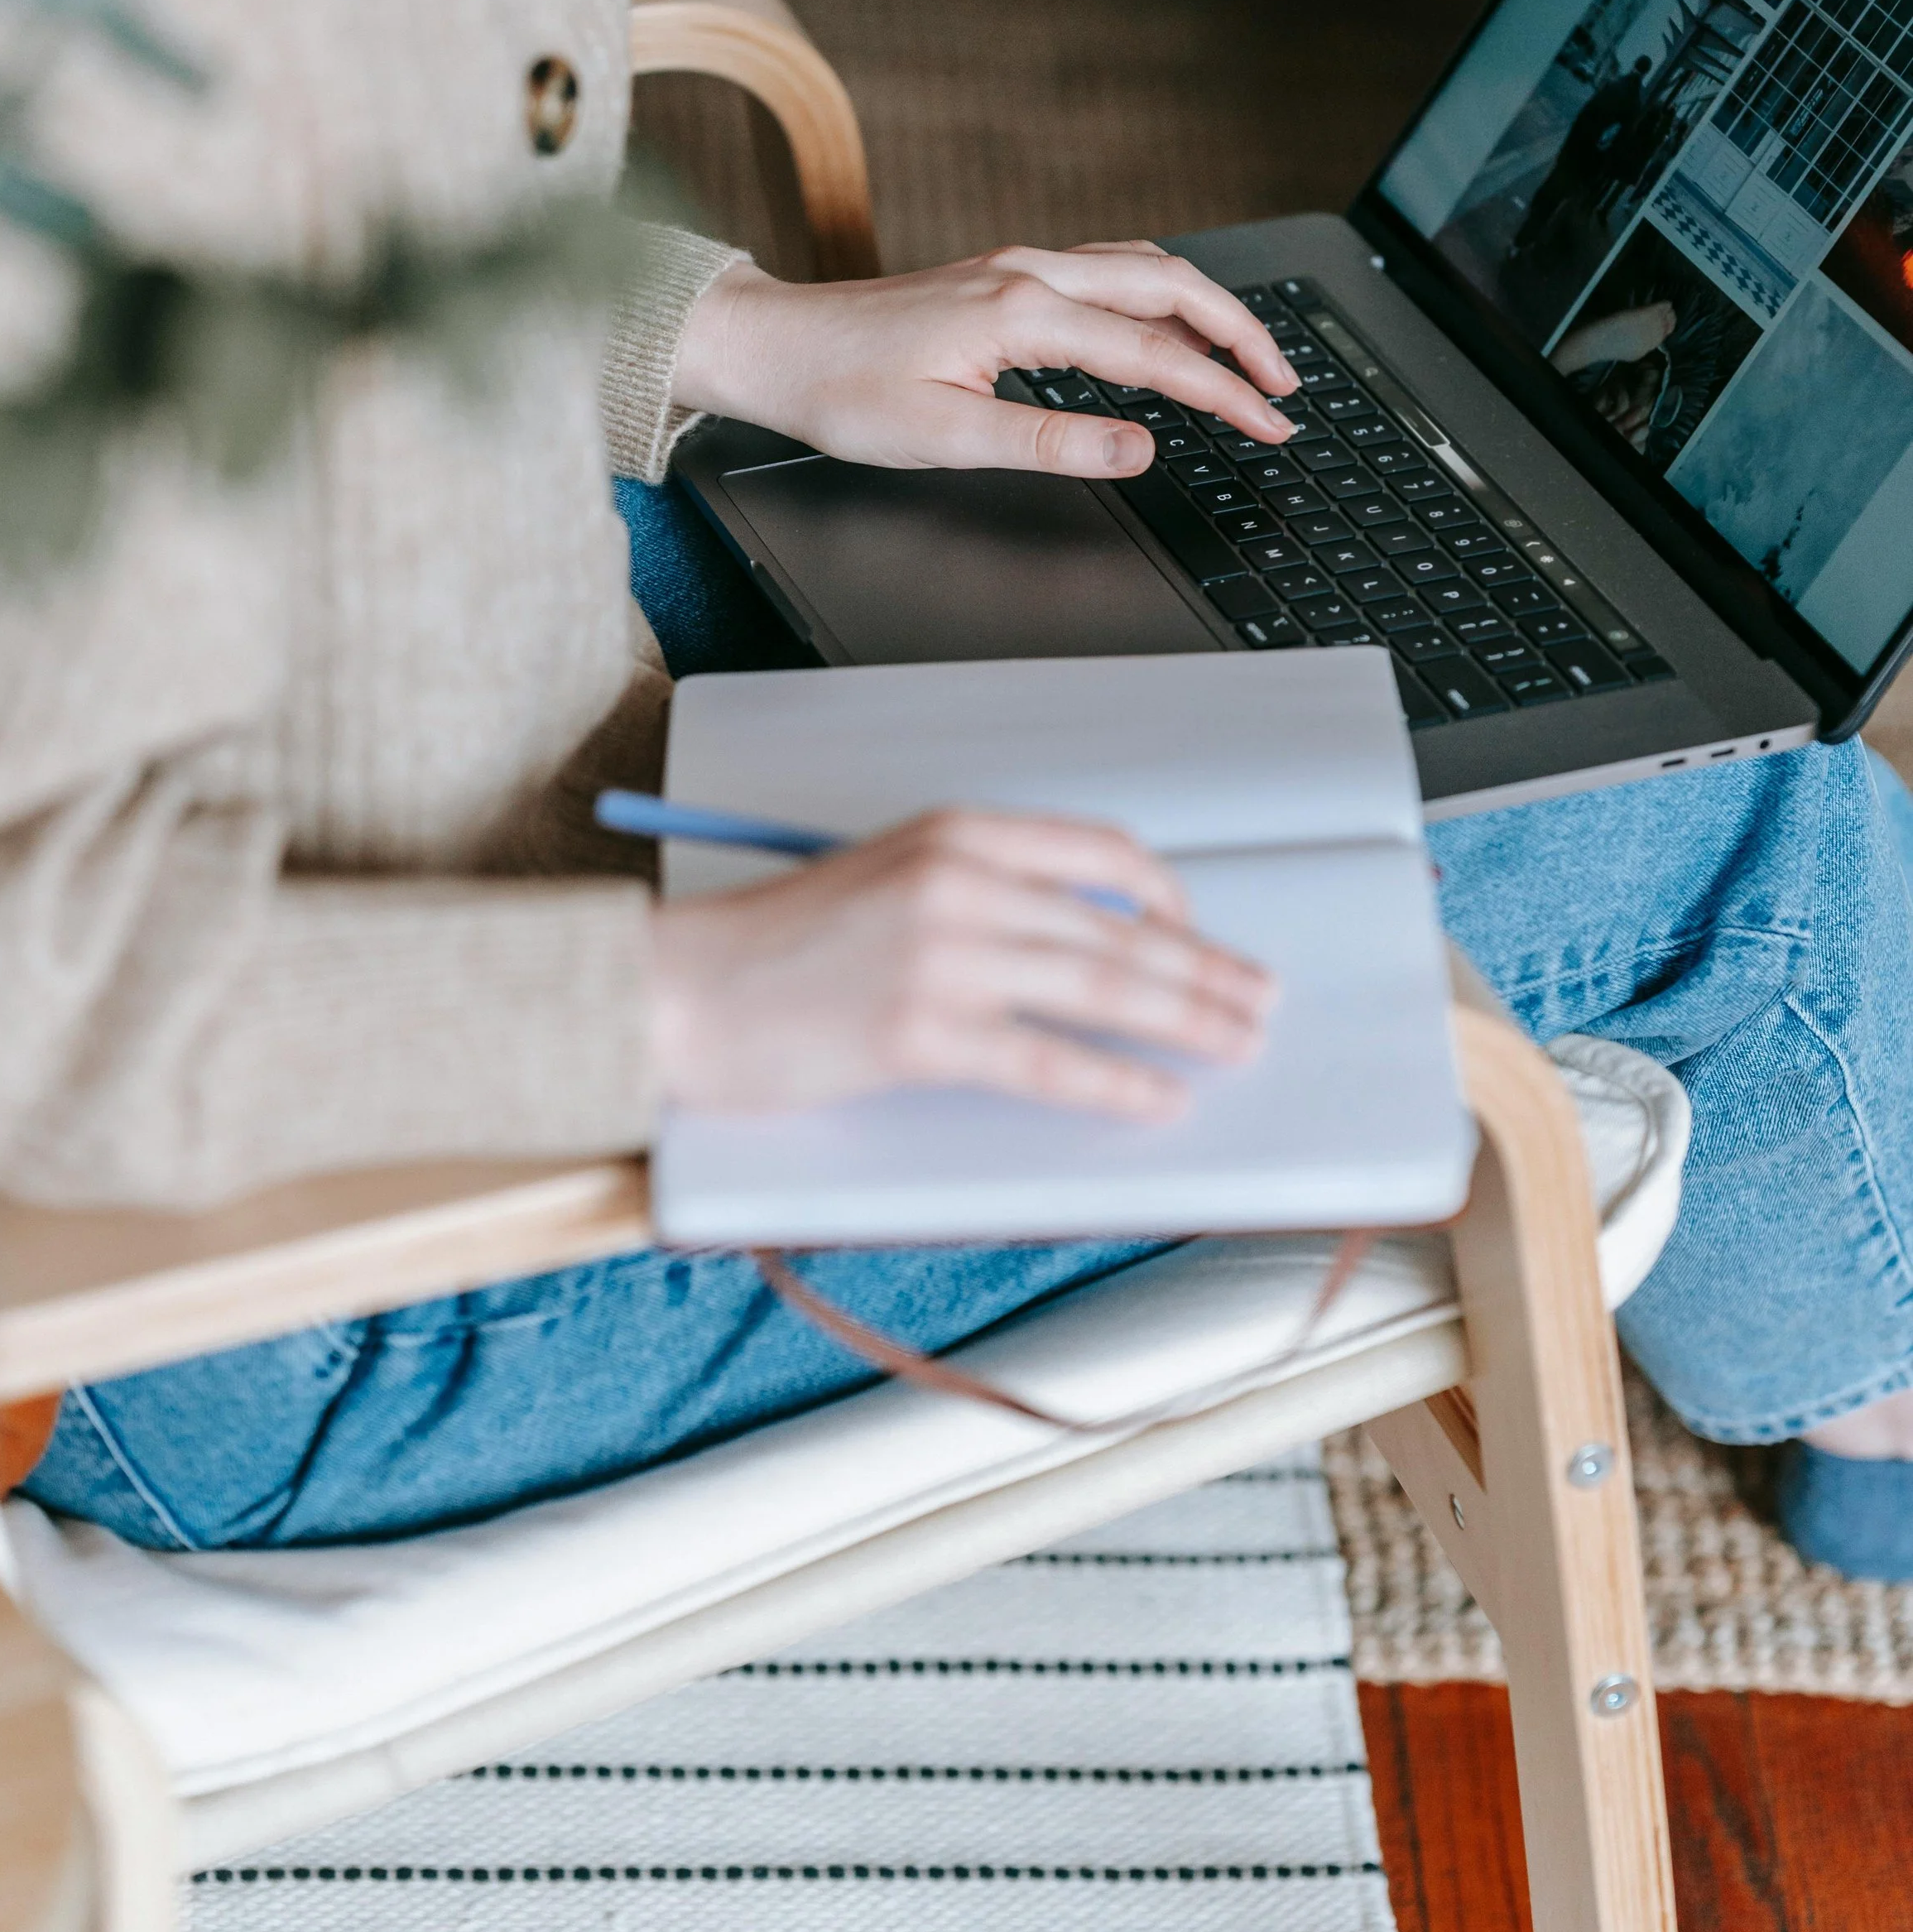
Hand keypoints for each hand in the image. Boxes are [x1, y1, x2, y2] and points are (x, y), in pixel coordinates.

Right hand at [647, 805, 1275, 1117]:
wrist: (673, 991)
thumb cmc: (769, 947)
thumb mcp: (885, 879)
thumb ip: (975, 891)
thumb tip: (1076, 936)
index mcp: (954, 832)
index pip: (1101, 851)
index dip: (1168, 898)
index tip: (1199, 932)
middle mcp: (959, 882)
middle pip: (1120, 926)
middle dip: (1205, 969)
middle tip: (1259, 1000)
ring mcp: (943, 955)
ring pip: (1103, 987)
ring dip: (1187, 1021)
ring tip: (1235, 1046)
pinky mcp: (921, 1033)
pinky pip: (1047, 1059)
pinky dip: (1115, 1082)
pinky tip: (1158, 1099)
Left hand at [670, 241, 1298, 478]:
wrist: (770, 347)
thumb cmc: (837, 391)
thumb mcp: (944, 438)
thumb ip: (1051, 442)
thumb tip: (1139, 447)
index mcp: (1021, 311)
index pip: (1153, 353)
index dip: (1224, 392)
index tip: (1271, 424)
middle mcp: (1027, 272)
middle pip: (1168, 284)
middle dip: (1240, 333)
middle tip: (1286, 385)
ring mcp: (1015, 266)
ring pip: (1140, 267)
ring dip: (1203, 307)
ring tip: (1247, 354)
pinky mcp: (1000, 275)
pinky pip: (1104, 269)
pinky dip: (1157, 295)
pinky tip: (1165, 324)